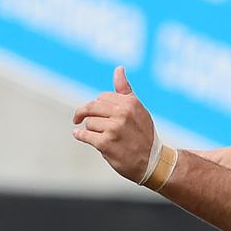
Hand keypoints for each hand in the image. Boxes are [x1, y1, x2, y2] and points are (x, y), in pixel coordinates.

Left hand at [72, 66, 157, 182]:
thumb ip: (125, 90)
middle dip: (84, 113)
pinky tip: (78, 135)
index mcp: (130, 103)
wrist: (152, 162)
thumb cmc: (144, 135)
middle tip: (77, 118)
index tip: (94, 112)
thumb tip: (118, 69)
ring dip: (90, 129)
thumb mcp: (138, 110)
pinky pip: (85, 135)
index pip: (101, 97)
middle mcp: (123, 113)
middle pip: (92, 107)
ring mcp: (114, 129)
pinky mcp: (106, 144)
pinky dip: (80, 135)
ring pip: (89, 122)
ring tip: (99, 135)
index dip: (96, 105)